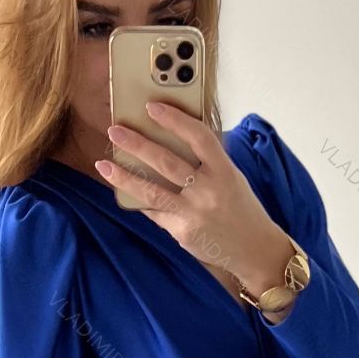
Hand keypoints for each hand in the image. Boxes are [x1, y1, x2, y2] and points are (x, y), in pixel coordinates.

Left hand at [98, 101, 293, 298]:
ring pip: (151, 191)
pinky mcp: (182, 232)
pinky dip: (139, 201)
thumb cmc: (242, 209)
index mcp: (225, 171)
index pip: (199, 137)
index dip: (175, 119)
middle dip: (137, 144)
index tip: (152, 107)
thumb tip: (173, 142)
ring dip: (124, 176)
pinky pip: (155, 212)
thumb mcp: (232, 179)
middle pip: (167, 162)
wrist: (255, 250)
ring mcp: (193, 213)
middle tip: (115, 130)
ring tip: (104, 163)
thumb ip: (208, 163)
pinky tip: (123, 191)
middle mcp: (209, 191)